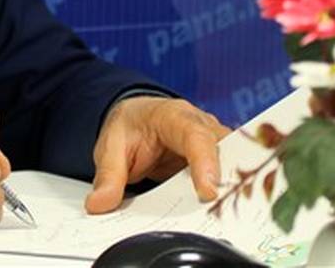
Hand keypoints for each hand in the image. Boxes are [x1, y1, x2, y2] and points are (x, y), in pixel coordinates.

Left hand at [84, 96, 230, 213]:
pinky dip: (226, 196)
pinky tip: (219, 217)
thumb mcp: (111, 147)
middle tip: (223, 211)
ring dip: (231, 190)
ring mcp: (214, 144)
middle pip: (225, 151)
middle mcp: (202, 127)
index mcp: (174, 116)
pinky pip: (228, 178)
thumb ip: (108, 175)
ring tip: (225, 218)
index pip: (196, 136)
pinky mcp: (217, 162)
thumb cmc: (129, 127)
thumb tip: (99, 204)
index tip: (208, 192)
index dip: (205, 163)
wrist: (136, 119)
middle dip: (228, 179)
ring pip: (234, 165)